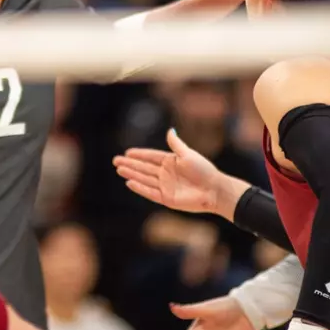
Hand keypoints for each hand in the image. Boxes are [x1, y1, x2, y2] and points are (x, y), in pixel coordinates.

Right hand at [114, 128, 242, 218]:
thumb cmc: (204, 170)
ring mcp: (165, 186)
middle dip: (130, 164)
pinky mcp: (166, 198)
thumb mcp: (188, 154)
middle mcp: (166, 174)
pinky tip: (130, 182)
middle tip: (115, 160)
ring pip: (144, 179)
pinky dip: (140, 188)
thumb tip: (170, 130)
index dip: (139, 154)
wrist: (214, 190)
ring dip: (132, 174)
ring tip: (119, 169)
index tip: (127, 152)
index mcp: (171, 162)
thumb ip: (176, 144)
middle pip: (144, 168)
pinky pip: (150, 192)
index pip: (151, 157)